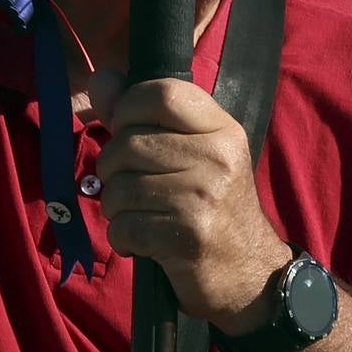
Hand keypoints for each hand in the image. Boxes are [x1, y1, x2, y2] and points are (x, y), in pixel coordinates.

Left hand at [92, 76, 289, 331]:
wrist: (250, 273)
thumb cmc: (213, 207)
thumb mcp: (193, 153)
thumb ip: (144, 115)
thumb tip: (101, 79)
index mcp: (222, 129)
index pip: (163, 93)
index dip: (128, 107)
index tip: (126, 129)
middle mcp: (217, 157)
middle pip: (129, 144)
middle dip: (113, 168)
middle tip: (130, 185)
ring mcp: (204, 197)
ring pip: (120, 187)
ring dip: (116, 207)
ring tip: (138, 214)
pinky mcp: (188, 235)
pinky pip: (124, 227)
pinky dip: (123, 238)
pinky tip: (142, 241)